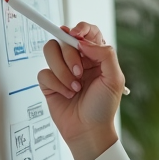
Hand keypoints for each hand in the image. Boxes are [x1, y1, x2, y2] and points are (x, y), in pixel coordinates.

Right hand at [38, 22, 123, 159]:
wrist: (89, 130)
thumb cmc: (103, 107)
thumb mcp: (114, 79)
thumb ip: (104, 54)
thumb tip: (83, 41)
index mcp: (96, 56)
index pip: (86, 32)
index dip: (80, 28)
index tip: (76, 34)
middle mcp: (78, 60)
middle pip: (63, 39)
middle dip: (70, 56)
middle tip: (80, 73)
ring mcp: (62, 70)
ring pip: (50, 51)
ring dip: (62, 70)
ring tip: (75, 87)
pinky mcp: (49, 83)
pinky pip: (43, 72)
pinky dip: (56, 84)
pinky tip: (67, 95)